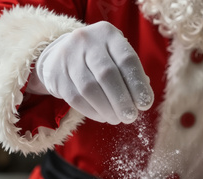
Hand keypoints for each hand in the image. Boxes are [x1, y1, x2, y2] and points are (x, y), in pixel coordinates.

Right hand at [27, 21, 153, 124]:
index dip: (138, 84)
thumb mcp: (115, 56)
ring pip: (90, 89)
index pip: (126, 60)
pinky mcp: (57, 75)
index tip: (145, 104)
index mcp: (107, 34)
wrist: (60, 55)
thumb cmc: (98, 59)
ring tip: (117, 119)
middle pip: (107, 75)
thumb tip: (143, 98)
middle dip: (122, 100)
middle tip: (131, 117)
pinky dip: (92, 112)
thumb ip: (130, 73)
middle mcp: (86, 41)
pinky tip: (102, 117)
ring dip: (107, 109)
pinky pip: (76, 98)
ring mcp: (68, 57)